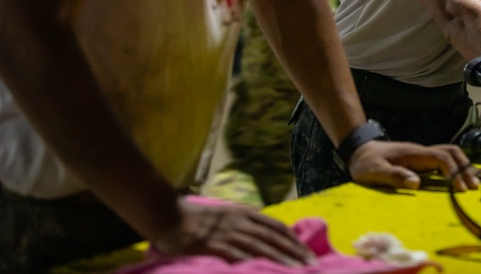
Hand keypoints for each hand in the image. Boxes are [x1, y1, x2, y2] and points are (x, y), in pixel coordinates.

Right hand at [151, 197, 314, 264]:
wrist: (168, 215)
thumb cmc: (195, 216)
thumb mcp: (224, 212)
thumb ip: (242, 217)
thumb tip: (259, 221)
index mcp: (243, 213)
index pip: (275, 226)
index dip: (293, 239)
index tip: (307, 251)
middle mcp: (240, 221)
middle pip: (273, 237)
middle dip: (294, 251)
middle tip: (312, 264)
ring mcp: (227, 233)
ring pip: (261, 247)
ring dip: (281, 259)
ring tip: (297, 271)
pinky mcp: (214, 245)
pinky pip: (238, 256)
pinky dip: (253, 264)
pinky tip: (264, 272)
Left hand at [347, 140, 479, 191]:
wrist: (359, 151)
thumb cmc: (366, 163)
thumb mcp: (375, 171)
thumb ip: (394, 176)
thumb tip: (416, 183)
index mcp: (414, 153)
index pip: (442, 157)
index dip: (453, 171)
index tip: (460, 188)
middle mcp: (421, 152)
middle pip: (452, 151)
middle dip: (464, 167)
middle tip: (473, 187)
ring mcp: (422, 155)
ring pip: (450, 154)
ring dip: (462, 166)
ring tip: (471, 184)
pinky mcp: (421, 161)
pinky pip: (443, 161)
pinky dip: (455, 168)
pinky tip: (459, 181)